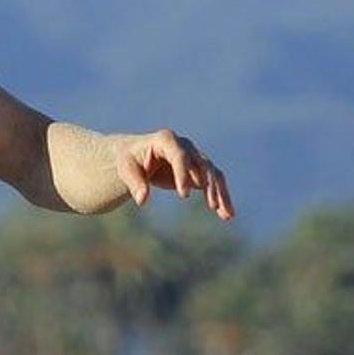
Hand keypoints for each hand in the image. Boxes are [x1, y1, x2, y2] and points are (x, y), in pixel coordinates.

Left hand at [115, 129, 233, 220]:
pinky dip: (221, 197)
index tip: (184, 196)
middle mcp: (185, 145)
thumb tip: (142, 200)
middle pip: (202, 164)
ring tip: (226, 214)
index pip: (179, 156)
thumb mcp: (126, 169)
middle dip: (208, 185)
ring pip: (213, 174)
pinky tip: (227, 214)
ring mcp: (194, 156)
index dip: (183, 174)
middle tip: (211, 206)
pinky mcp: (199, 169)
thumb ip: (135, 183)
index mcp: (166, 140)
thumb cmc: (130, 160)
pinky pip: (214, 182)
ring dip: (220, 193)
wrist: (138, 156)